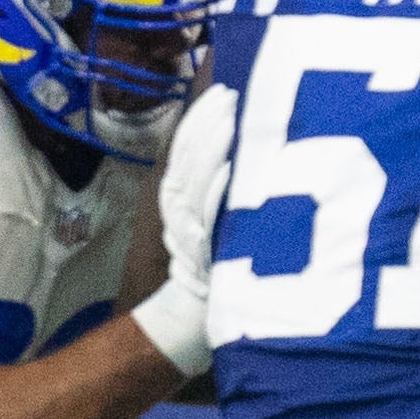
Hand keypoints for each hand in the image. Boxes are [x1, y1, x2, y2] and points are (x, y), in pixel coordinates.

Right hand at [134, 83, 239, 373]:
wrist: (190, 328)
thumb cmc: (211, 273)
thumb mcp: (209, 227)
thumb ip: (216, 192)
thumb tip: (242, 153)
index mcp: (178, 203)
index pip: (185, 151)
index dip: (200, 120)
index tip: (221, 91)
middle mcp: (180, 215)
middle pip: (190, 159)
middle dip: (210, 123)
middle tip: (231, 92)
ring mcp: (191, 235)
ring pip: (199, 181)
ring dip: (215, 147)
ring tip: (234, 117)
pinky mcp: (206, 257)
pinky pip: (211, 218)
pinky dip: (220, 192)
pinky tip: (236, 168)